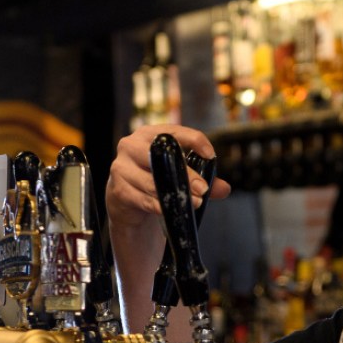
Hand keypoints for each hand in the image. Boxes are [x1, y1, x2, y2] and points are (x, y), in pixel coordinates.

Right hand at [105, 124, 231, 233]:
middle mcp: (132, 145)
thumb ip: (202, 180)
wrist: (126, 201)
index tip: (210, 155)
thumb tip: (225, 188)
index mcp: (149, 134)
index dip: (195, 141)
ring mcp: (121, 167)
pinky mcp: (118, 189)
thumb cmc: (155, 180)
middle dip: (185, 173)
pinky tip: (170, 210)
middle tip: (203, 189)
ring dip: (174, 193)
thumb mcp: (177, 175)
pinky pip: (142, 198)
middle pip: (161, 155)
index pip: (174, 132)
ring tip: (193, 203)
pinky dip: (158, 205)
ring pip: (151, 180)